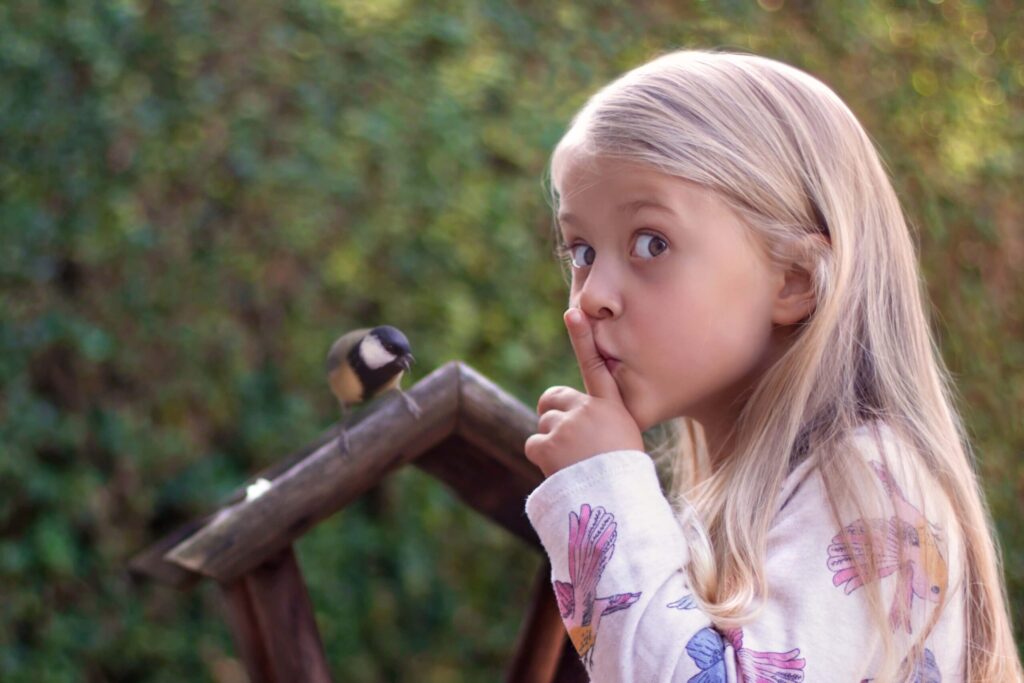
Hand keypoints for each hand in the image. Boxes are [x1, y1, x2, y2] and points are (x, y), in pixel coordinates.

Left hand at [525, 308, 643, 476]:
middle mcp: (589, 410)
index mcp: (613, 408)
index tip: (573, 312)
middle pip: (553, 399)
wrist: (617, 504)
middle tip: (568, 443)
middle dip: (552, 415)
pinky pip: (533, 443)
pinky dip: (540, 457)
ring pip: (543, 425)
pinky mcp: (549, 443)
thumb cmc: (624, 478)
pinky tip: (560, 470)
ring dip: (550, 443)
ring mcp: (567, 425)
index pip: (596, 366)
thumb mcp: (624, 442)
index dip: (583, 338)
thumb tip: (577, 423)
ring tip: (572, 464)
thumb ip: (603, 425)